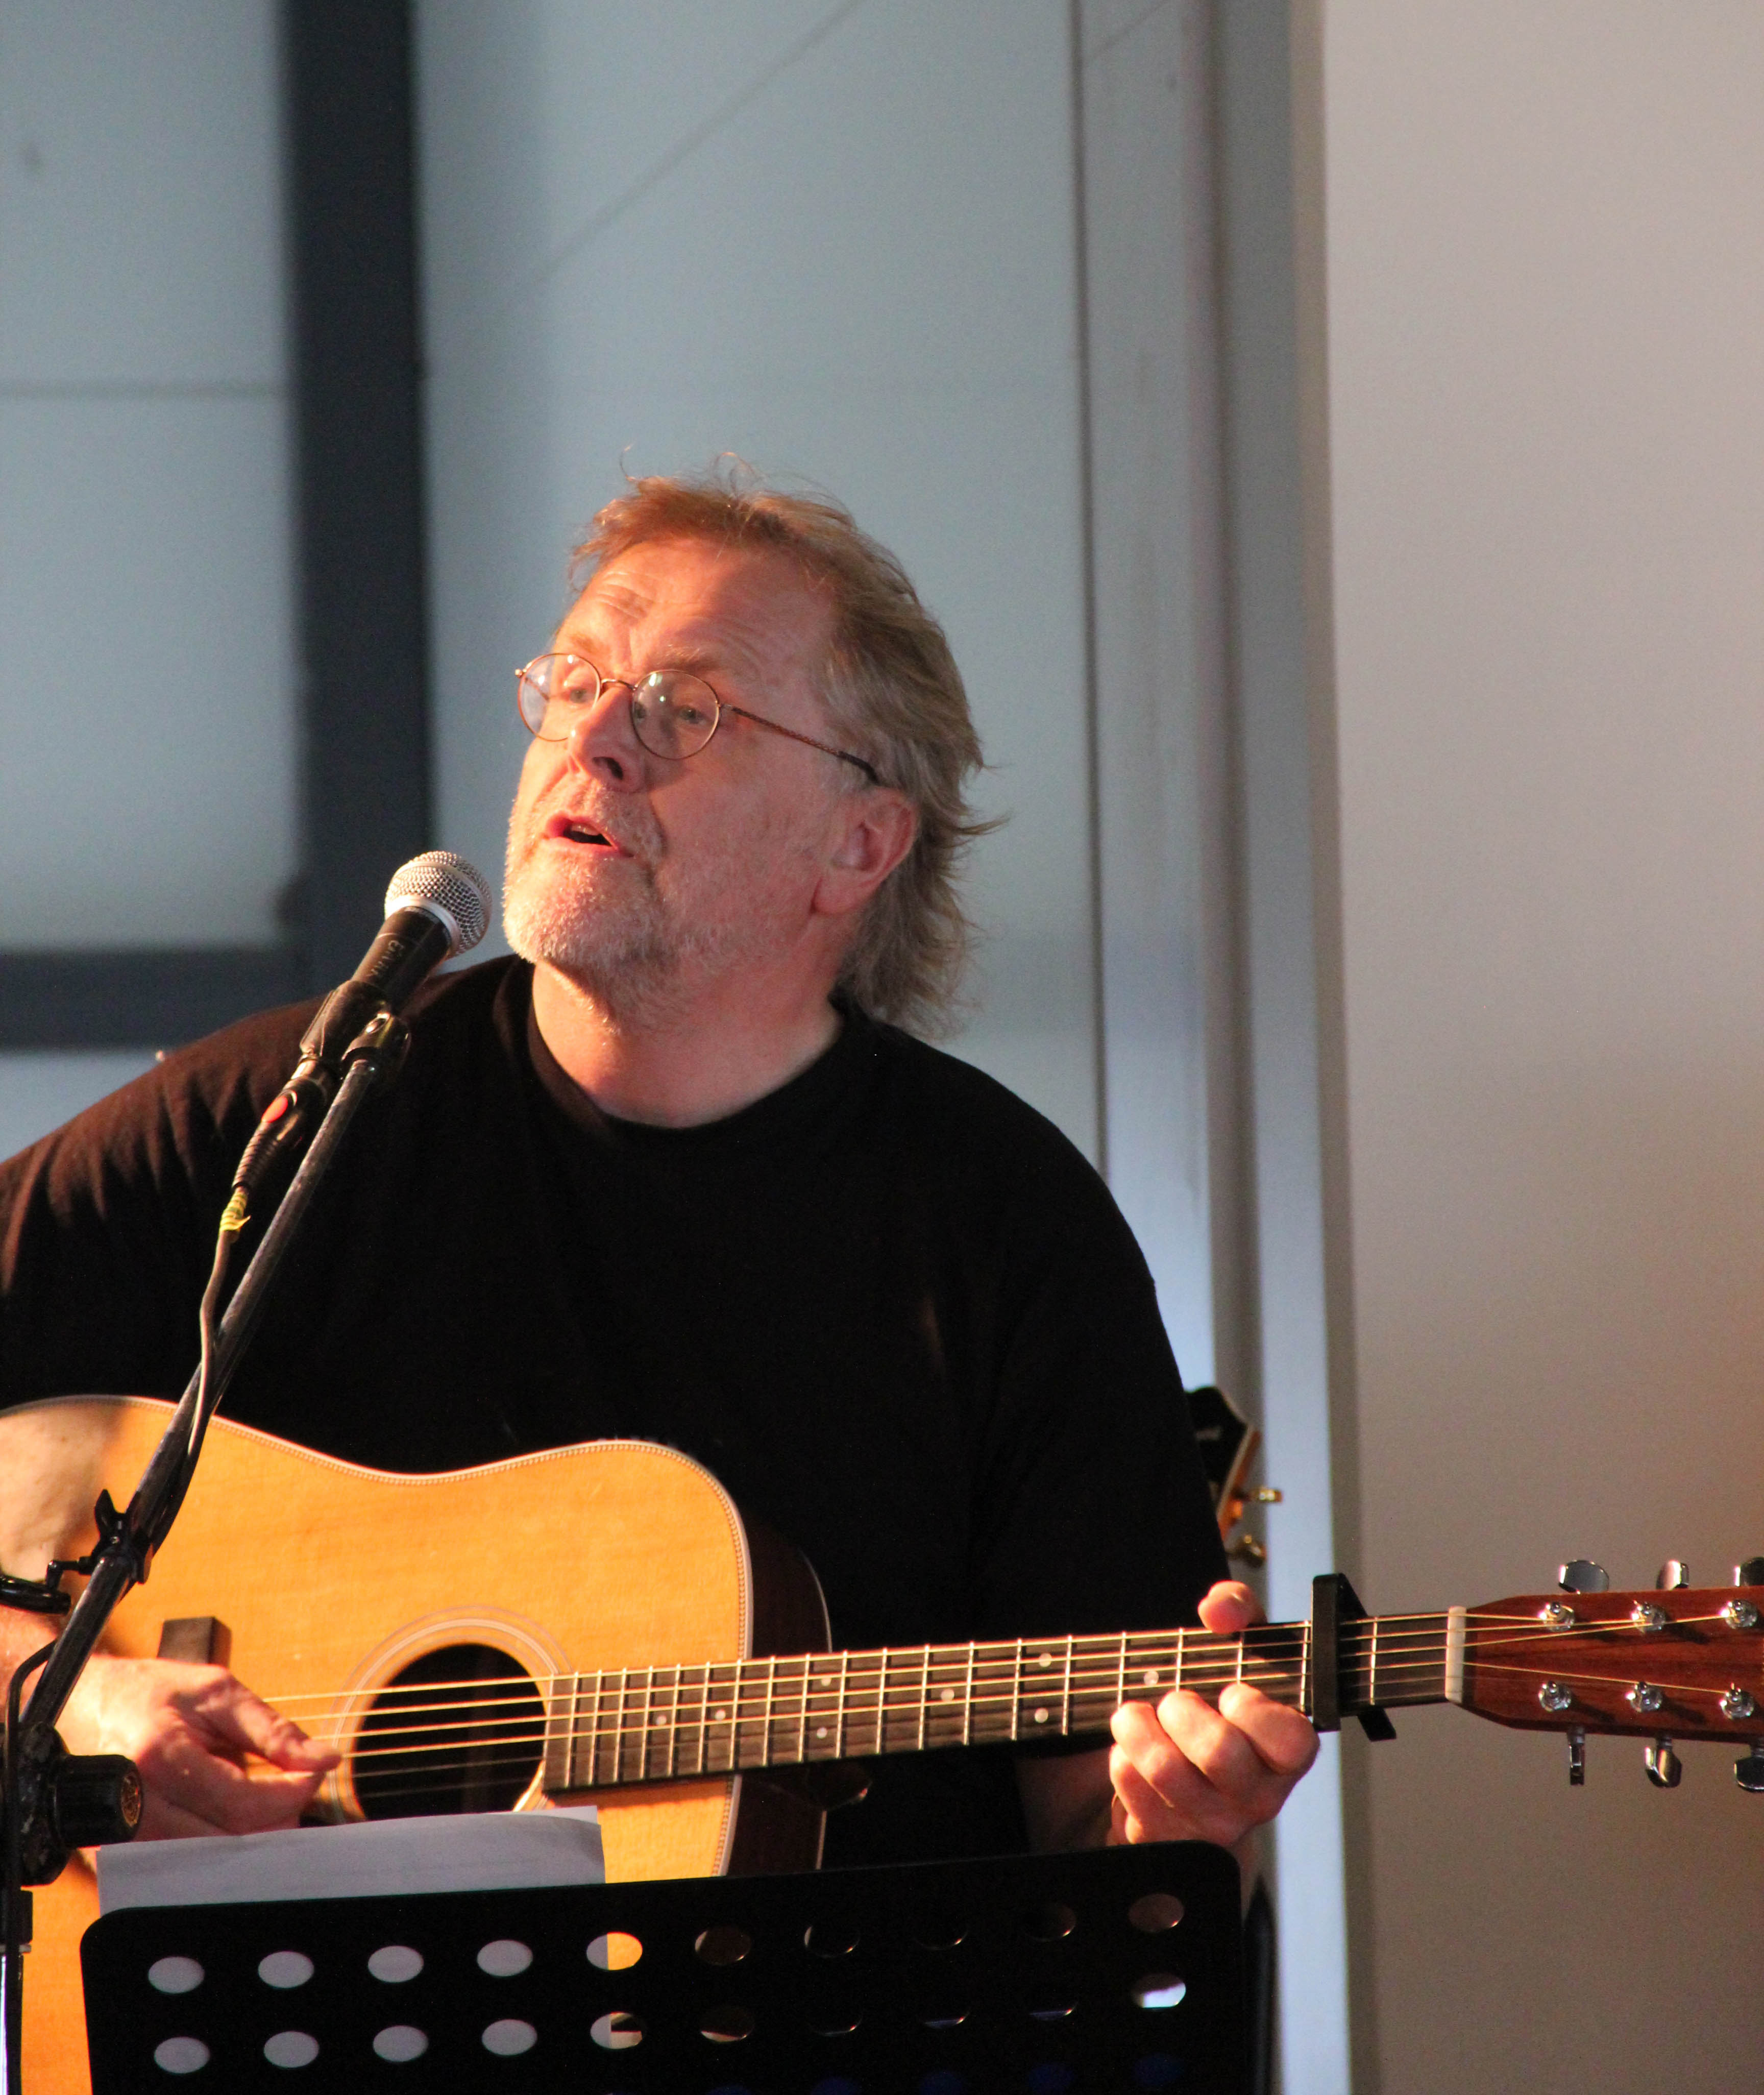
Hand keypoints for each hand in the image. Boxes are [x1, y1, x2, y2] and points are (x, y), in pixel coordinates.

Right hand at [57, 1655, 338, 1839]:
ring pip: (208, 1861)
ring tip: (266, 1803)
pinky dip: (217, 1850)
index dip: (291, 1793)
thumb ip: (272, 1730)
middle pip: (227, 1840)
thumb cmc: (153, 1693)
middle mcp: (136, 1804)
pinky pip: (182, 1867)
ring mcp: (122, 1836)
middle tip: (294, 1790)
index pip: (243, 1801)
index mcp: (160, 1755)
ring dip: (249, 1838)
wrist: (89, 1705)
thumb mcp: (218, 1692)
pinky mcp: (117, 1855)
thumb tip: (324, 1758)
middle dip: (275, 1819)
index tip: (313, 1774)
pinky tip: (233, 1822)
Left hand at [1108, 1580, 1316, 1853]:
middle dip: (1182, 1709)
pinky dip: (1120, 1756)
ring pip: (1166, 1769)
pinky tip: (1132, 1750)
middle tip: (1174, 1701)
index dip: (1256, 1711)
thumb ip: (1237, 1612)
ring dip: (1137, 1726)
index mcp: (1285, 1755)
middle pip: (1220, 1752)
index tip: (1230, 1693)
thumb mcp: (1234, 1651)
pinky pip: (1130, 1787)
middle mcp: (1258, 1797)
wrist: (1186, 1782)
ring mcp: (1213, 1826)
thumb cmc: (1216, 1707)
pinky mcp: (1167, 1841)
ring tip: (1139, 1716)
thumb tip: (1219, 1610)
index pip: (1292, 1740)